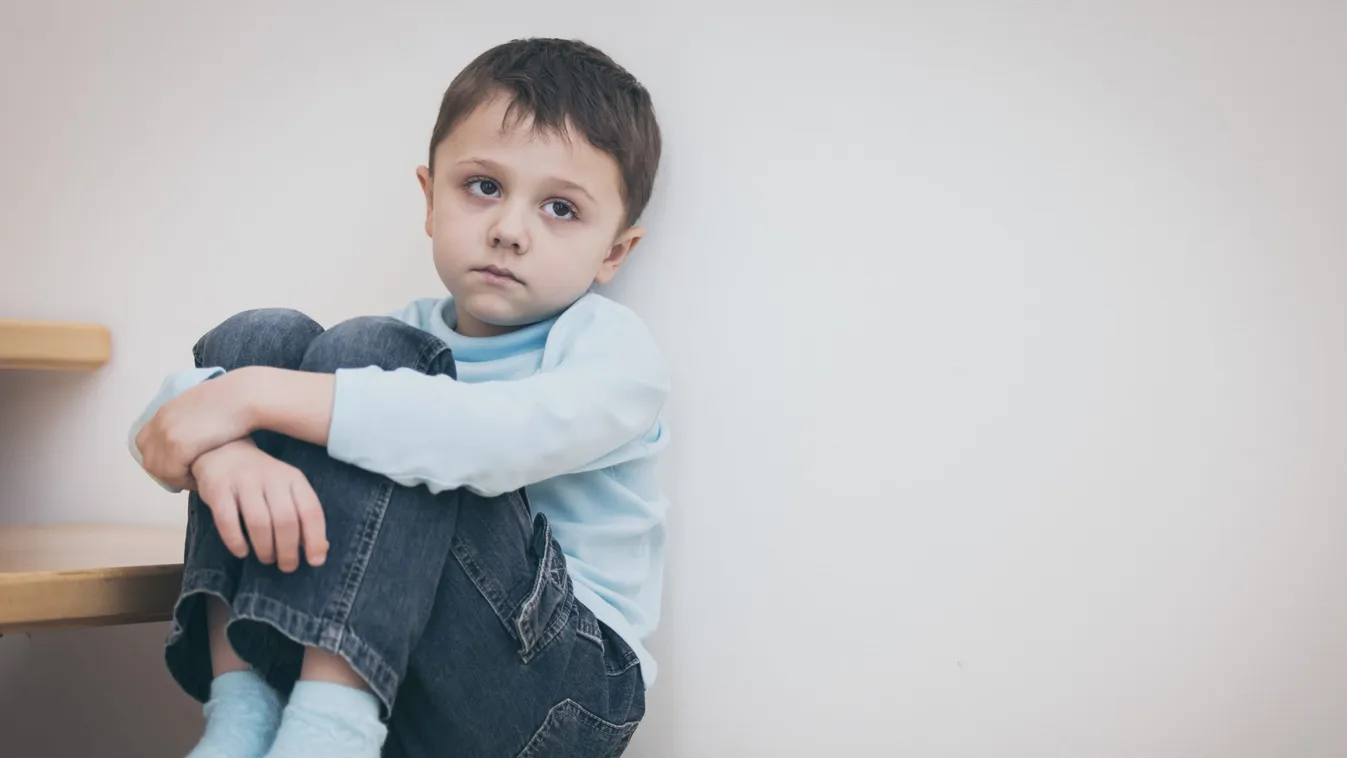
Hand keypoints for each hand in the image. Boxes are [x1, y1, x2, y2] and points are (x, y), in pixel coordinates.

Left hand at [136, 369, 260, 489]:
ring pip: (159, 470)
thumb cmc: (234, 401)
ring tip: (198, 478)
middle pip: (149, 459)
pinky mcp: (178, 445)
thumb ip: (191, 420)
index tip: (182, 464)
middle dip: (167, 472)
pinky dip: (186, 480)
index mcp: (165, 411)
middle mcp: (160, 421)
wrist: (244, 395)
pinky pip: (173, 474)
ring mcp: (166, 433)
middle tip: (189, 475)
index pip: (145, 443)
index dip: (160, 458)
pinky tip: (203, 476)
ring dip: (177, 478)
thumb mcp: (204, 407)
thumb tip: (194, 433)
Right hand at [191, 437, 328, 571]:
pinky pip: (228, 521)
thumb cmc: (262, 480)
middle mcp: (271, 478)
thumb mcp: (287, 491)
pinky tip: (242, 551)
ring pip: (259, 522)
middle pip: (285, 520)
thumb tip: (320, 551)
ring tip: (267, 559)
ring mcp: (244, 482)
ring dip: (265, 548)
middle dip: (288, 550)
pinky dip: (236, 541)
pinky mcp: (218, 489)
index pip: (311, 510)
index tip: (315, 561)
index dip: (315, 539)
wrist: (223, 451)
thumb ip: (302, 517)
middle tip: (287, 566)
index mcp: (294, 479)